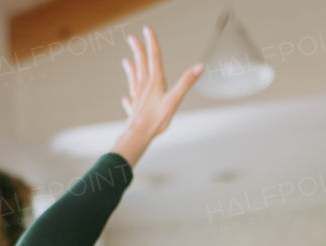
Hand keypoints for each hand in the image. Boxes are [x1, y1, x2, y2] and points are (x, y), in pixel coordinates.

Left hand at [110, 26, 202, 167]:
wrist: (138, 134)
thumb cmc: (156, 119)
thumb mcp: (175, 99)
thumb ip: (186, 82)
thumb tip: (200, 67)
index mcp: (155, 81)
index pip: (154, 56)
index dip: (152, 42)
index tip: (147, 30)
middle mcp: (144, 86)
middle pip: (141, 63)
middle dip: (138, 49)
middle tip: (132, 38)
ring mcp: (138, 96)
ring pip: (134, 78)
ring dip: (130, 68)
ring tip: (126, 61)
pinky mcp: (134, 108)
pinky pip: (131, 100)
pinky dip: (129, 97)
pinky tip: (126, 98)